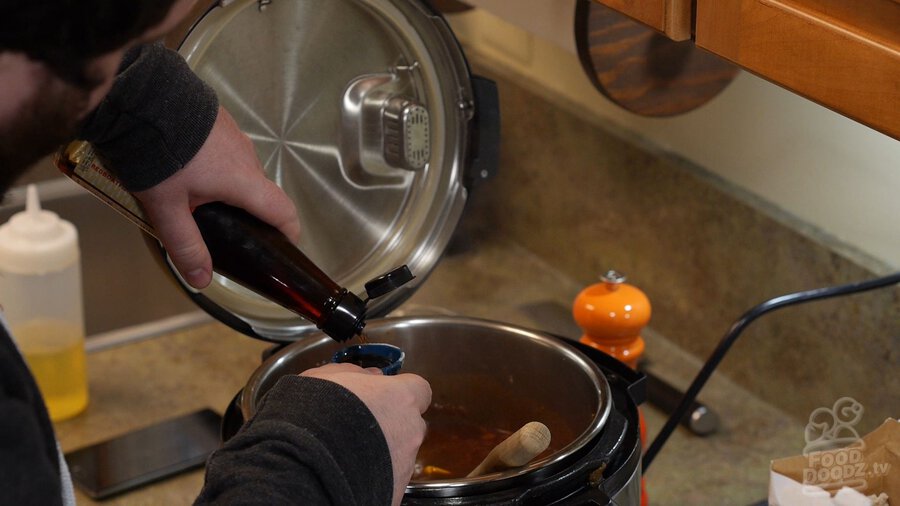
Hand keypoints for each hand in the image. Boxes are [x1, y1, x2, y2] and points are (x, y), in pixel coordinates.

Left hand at [133, 105, 299, 287]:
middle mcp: (246, 156)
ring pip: (238, 168)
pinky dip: (212, 162)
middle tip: (221, 226)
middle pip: (257, 191)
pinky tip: (183, 166)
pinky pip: (223, 148)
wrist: (141, 97)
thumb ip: (186, 245)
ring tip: (191, 193)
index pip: (282, 211)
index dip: (289, 232)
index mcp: (243, 181)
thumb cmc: (158, 153)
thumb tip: (201, 280)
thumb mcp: (167, 208)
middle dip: (245, 211)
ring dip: (225, 184)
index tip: (284, 246)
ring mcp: (233, 133)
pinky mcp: (216, 117)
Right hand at [301, 363, 431, 505]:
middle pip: (411, 425)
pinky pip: (388, 480)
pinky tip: (350, 475)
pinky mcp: (394, 491)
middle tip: (363, 428)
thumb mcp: (327, 377)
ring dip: (382, 453)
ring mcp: (405, 465)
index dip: (401, 393)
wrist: (304, 463)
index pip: (419, 390)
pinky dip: (374, 477)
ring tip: (350, 455)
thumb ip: (355, 373)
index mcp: (400, 398)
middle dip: (392, 425)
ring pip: (400, 455)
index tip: (383, 396)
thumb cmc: (316, 412)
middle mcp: (410, 432)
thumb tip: (369, 375)